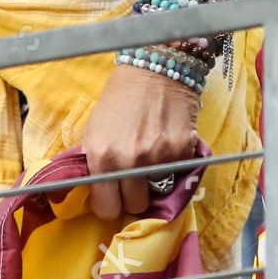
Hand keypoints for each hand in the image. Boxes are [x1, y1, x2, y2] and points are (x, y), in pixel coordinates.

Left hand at [82, 63, 199, 219]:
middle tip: (133, 181)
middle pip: (134, 206)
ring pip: (157, 195)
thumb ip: (96, 161)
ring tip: (150, 166)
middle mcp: (129, 161)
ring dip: (153, 185)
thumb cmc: (118, 98)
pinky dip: (171, 169)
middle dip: (132, 196)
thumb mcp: (95, 129)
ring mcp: (158, 158)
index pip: (106, 207)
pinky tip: (165, 150)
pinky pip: (176, 176)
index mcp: (102, 156)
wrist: (152, 71)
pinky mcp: (182, 153)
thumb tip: (98, 192)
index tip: (113, 198)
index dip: (110, 204)